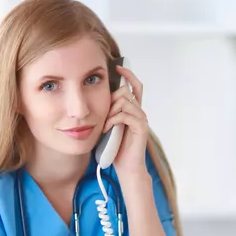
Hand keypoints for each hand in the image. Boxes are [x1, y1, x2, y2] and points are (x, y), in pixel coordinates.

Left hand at [104, 65, 149, 180]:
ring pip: (124, 101)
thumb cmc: (115, 148)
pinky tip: (107, 129)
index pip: (135, 86)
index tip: (117, 68)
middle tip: (104, 115)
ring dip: (110, 112)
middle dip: (111, 100)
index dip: (128, 74)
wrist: (125, 167)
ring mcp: (141, 119)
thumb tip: (94, 96)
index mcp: (133, 109)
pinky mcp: (141, 128)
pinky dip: (113, 120)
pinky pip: (125, 114)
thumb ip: (107, 111)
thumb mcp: (108, 125)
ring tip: (105, 125)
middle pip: (125, 91)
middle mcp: (139, 112)